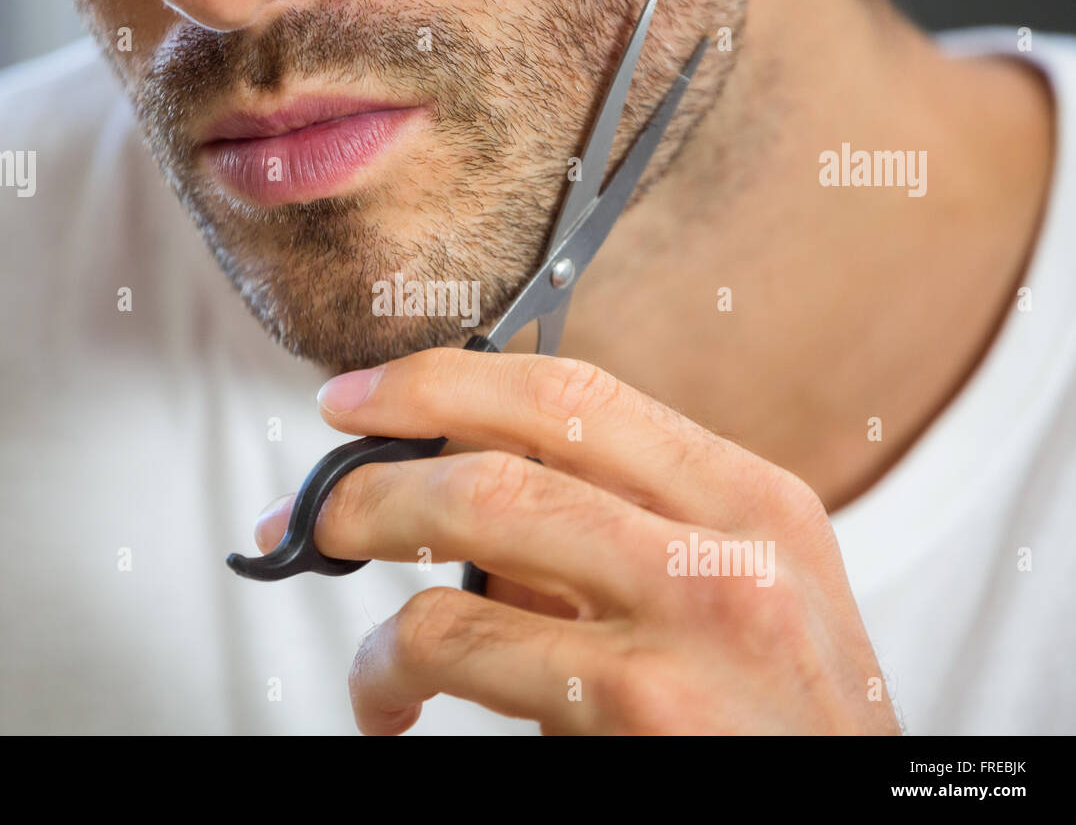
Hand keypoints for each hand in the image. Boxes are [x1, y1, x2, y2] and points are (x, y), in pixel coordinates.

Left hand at [255, 348, 899, 734]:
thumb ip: (612, 541)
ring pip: (475, 522)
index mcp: (752, 500)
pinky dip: (385, 667)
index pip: (576, 391)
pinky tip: (387, 698)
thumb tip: (458, 497)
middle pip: (509, 450)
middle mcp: (732, 544)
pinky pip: (458, 642)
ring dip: (371, 546)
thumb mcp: (732, 604)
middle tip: (317, 504)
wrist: (842, 824)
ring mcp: (694, 618)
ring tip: (338, 595)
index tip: (364, 395)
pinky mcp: (641, 704)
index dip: (446, 380)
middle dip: (380, 469)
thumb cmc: (774, 729)